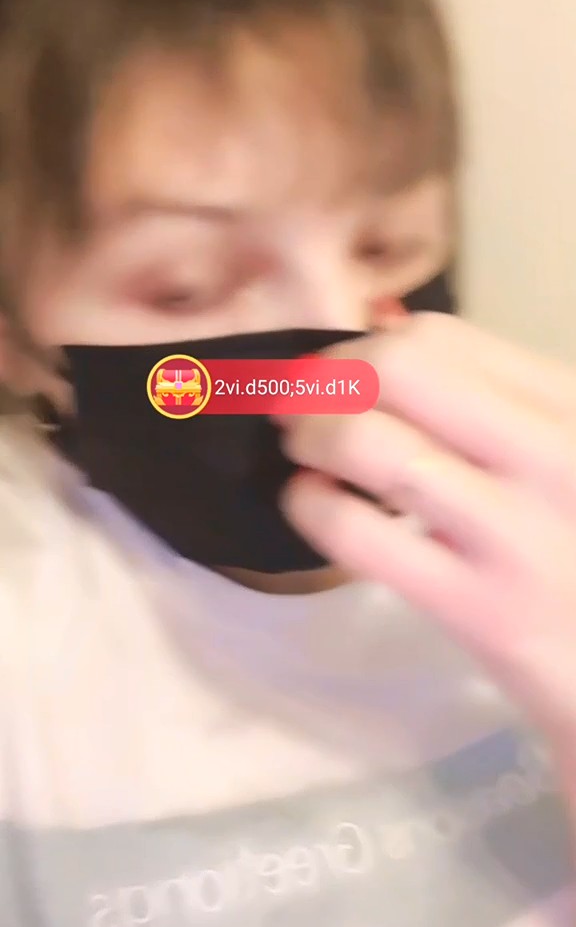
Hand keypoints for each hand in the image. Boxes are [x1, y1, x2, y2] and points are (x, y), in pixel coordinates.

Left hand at [277, 314, 575, 765]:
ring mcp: (515, 533)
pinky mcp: (477, 607)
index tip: (341, 374)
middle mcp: (554, 454)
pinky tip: (310, 504)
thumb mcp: (560, 456)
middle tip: (300, 403)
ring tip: (300, 449)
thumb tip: (383, 319)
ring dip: (309, 433)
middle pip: (400, 369)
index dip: (366, 346)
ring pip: (372, 443)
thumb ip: (492, 395)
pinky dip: (309, 504)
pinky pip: (357, 533)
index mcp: (572, 406)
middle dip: (327, 377)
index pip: (442, 339)